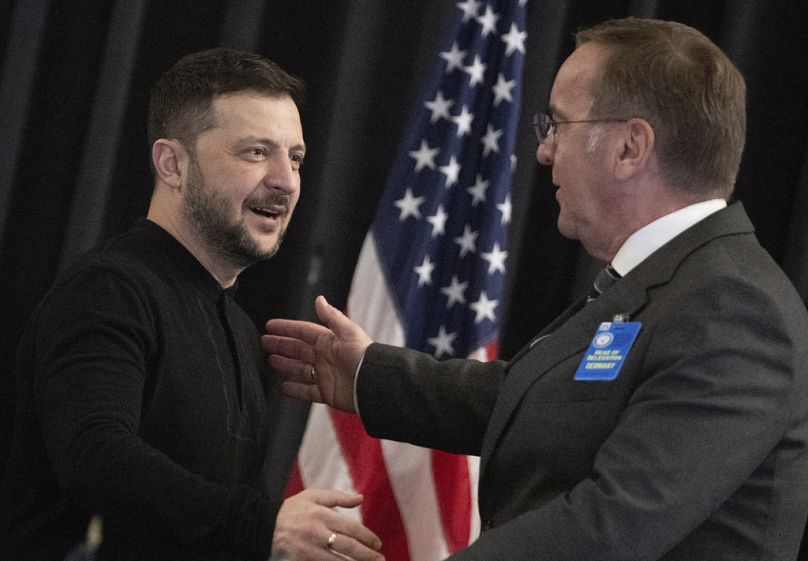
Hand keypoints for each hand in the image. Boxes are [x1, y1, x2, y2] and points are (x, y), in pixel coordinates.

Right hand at [262, 296, 372, 411]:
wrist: (372, 383)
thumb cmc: (363, 356)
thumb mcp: (347, 331)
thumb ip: (332, 316)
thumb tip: (320, 300)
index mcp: (329, 341)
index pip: (303, 331)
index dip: (286, 328)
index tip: (270, 326)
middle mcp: (325, 357)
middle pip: (298, 349)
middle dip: (281, 345)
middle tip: (264, 342)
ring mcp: (325, 375)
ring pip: (299, 369)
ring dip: (285, 365)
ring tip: (270, 361)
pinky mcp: (327, 393)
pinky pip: (307, 391)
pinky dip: (295, 390)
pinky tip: (283, 387)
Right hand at [271, 489, 382, 560]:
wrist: (263, 526)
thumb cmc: (292, 510)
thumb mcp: (313, 496)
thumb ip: (338, 498)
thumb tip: (360, 498)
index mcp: (321, 514)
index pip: (351, 528)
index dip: (367, 537)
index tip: (377, 544)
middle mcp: (316, 533)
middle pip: (348, 546)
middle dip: (367, 555)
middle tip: (380, 559)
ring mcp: (308, 550)